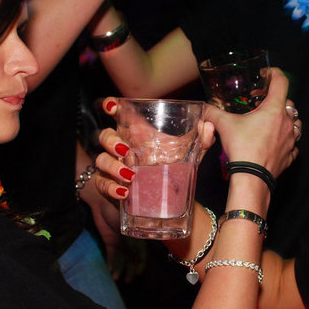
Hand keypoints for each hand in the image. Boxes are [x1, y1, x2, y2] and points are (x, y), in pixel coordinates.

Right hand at [93, 100, 214, 201]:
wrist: (162, 202)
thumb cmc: (169, 172)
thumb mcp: (186, 157)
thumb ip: (199, 141)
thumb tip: (208, 126)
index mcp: (137, 136)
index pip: (118, 116)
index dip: (110, 106)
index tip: (112, 106)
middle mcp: (122, 149)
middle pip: (105, 136)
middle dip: (111, 141)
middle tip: (125, 150)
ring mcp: (113, 167)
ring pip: (101, 160)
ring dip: (112, 166)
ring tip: (129, 175)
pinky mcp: (110, 186)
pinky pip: (102, 184)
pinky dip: (111, 187)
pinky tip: (123, 192)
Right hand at [204, 68, 299, 177]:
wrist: (251, 178)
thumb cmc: (242, 148)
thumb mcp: (224, 126)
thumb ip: (212, 113)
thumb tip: (204, 108)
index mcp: (274, 110)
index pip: (281, 82)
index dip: (275, 74)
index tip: (269, 73)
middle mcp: (286, 123)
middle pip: (289, 103)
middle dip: (277, 100)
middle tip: (263, 102)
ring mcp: (291, 140)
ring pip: (295, 123)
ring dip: (286, 120)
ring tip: (273, 122)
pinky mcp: (290, 155)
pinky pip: (293, 144)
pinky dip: (287, 141)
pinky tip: (276, 142)